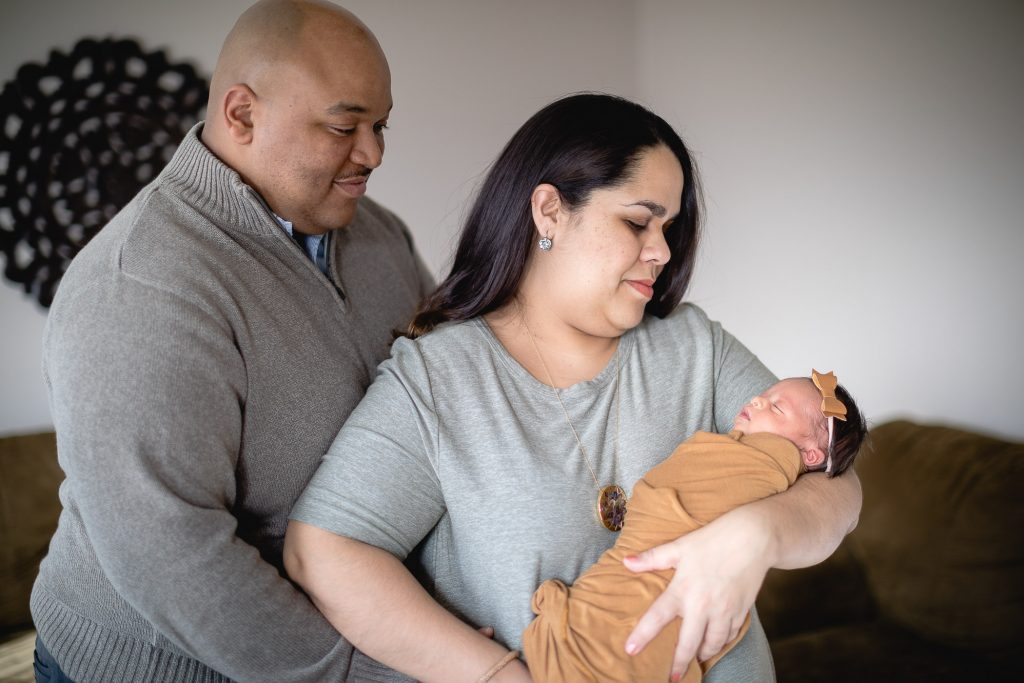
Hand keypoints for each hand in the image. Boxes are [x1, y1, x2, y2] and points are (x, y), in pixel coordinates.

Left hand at [622, 507, 772, 679]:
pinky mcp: (741, 611)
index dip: (643, 635)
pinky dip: (722, 642)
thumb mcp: (680, 546)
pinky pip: (731, 635)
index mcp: (683, 588)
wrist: (754, 537)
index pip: (658, 617)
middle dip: (680, 663)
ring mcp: (725, 610)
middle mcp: (704, 604)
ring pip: (713, 643)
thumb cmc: (713, 539)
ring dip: (703, 653)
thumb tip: (626, 562)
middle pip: (688, 642)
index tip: (631, 650)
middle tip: (673, 677)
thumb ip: (652, 558)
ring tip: (695, 659)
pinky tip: (716, 643)